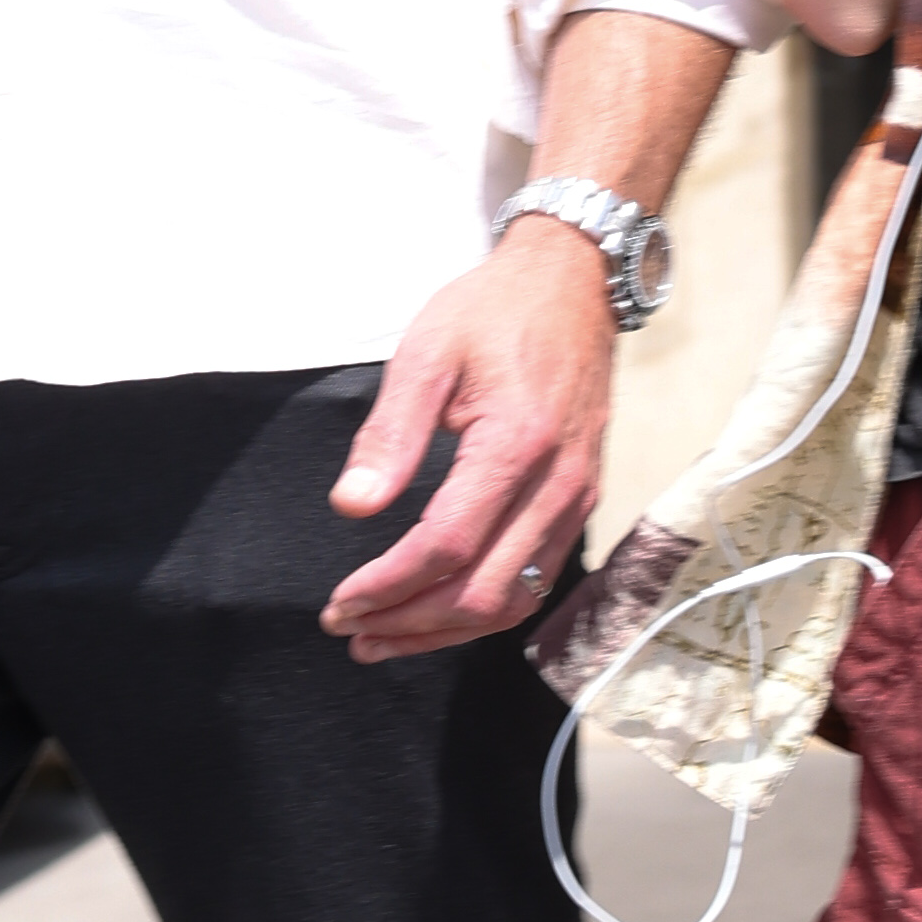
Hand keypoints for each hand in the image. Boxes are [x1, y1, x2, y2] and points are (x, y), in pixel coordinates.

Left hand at [320, 219, 618, 663]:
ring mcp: (578, 499)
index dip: (387, 586)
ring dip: (445, 632)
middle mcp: (558, 484)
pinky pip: (536, 580)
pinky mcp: (581, 502)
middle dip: (409, 623)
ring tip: (384, 638)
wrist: (573, 283)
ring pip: (514, 600)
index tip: (340, 602)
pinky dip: (483, 610)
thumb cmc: (494, 312)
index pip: (445, 547)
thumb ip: (388, 434)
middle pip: (482, 592)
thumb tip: (352, 507)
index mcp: (516, 444)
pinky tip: (437, 612)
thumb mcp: (426, 355)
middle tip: (349, 629)